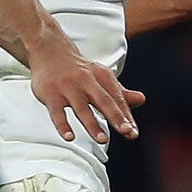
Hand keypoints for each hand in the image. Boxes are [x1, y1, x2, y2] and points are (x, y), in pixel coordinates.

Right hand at [29, 35, 145, 143]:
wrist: (49, 51)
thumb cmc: (79, 70)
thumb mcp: (101, 78)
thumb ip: (120, 93)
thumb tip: (141, 100)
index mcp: (102, 77)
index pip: (117, 99)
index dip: (126, 116)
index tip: (133, 132)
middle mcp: (86, 81)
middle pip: (104, 101)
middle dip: (116, 117)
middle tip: (127, 132)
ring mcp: (67, 87)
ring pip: (81, 108)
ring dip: (92, 124)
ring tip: (103, 140)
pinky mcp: (50, 94)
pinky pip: (56, 112)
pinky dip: (63, 125)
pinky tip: (69, 137)